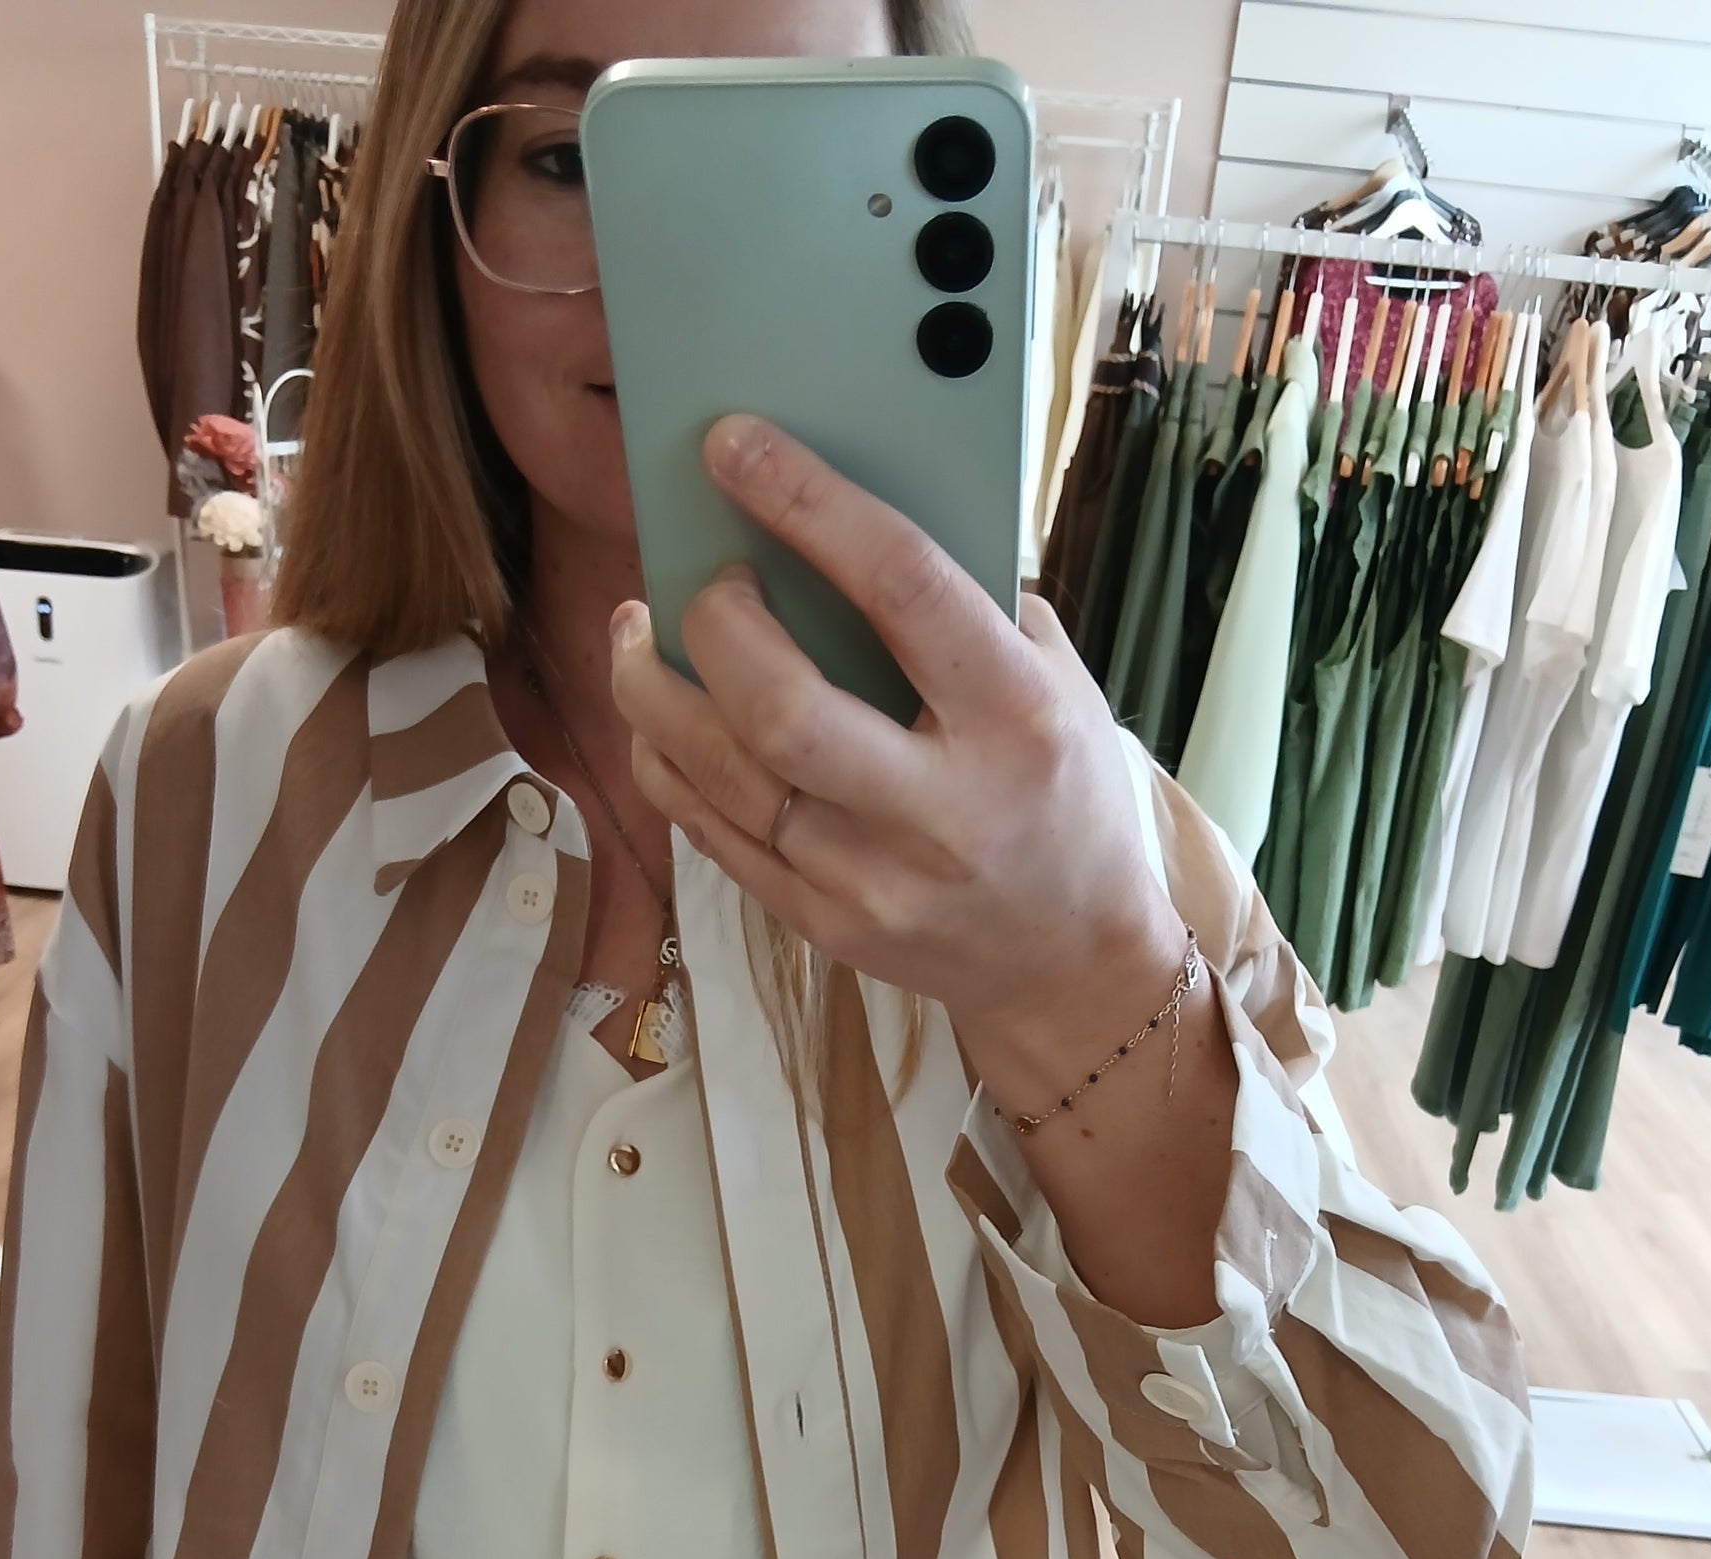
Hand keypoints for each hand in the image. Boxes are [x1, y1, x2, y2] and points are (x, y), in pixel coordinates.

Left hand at [609, 414, 1184, 1043]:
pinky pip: (711, 832)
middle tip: (701, 579)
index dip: (808, 505)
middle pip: (783, 707)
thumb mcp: (1059, 683)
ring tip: (637, 632)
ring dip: (652, 687)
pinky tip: (658, 714)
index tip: (735, 445)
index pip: (903, 589)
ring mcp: (876, 882)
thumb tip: (838, 514)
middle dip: (715, 622)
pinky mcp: (825, 927)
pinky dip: (667, 760)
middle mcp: (945, 810)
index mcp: (1017, 720)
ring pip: (721, 775)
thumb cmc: (1062, 794)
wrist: (1074, 961)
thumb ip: (972, 604)